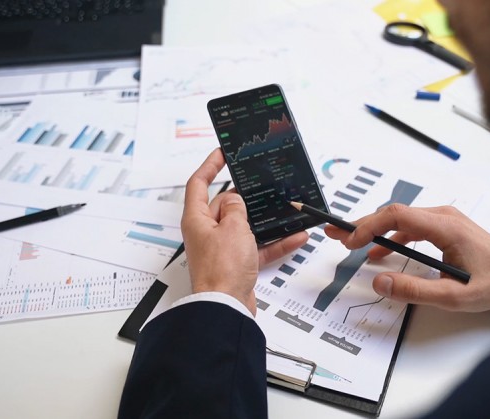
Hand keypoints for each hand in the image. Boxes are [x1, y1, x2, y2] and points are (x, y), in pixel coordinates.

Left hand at [182, 149, 307, 314]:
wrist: (226, 306)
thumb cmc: (221, 270)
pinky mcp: (236, 264)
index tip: (222, 153)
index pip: (199, 184)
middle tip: (261, 188)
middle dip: (245, 199)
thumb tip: (236, 199)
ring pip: (244, 227)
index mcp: (196, 219)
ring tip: (283, 211)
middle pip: (225, 205)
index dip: (210, 165)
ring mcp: (221, 248)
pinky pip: (257, 247)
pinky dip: (274, 243)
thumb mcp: (233, 228)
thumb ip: (236, 208)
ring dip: (264, 222)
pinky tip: (293, 237)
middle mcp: (206, 232)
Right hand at [324, 204, 489, 311]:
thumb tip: (379, 281)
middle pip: (393, 212)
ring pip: (400, 218)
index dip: (369, 225)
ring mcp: (445, 220)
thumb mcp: (453, 295)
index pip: (396, 216)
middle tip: (334, 232)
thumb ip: (414, 290)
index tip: (349, 241)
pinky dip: (391, 235)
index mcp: (445, 227)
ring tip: (349, 241)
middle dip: (362, 223)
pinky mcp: (446, 228)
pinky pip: (411, 226)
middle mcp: (443, 216)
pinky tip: (378, 251)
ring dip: (374, 228)